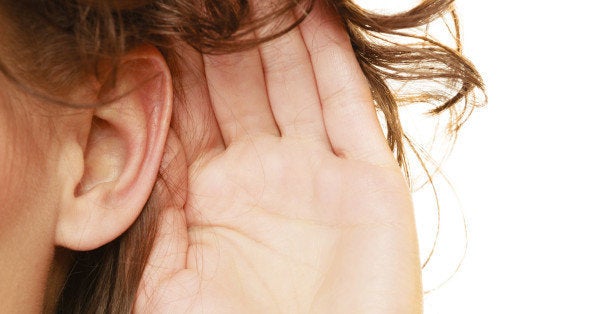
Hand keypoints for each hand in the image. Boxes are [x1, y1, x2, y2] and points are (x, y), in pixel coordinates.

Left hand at [135, 1, 421, 312]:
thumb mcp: (166, 280)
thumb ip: (150, 211)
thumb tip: (125, 139)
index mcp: (212, 195)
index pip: (190, 105)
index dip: (176, 55)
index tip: (167, 12)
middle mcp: (263, 174)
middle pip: (239, 80)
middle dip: (225, 25)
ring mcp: (317, 174)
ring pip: (292, 79)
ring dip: (277, 26)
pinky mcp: (368, 183)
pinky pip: (348, 106)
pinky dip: (333, 57)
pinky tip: (316, 13)